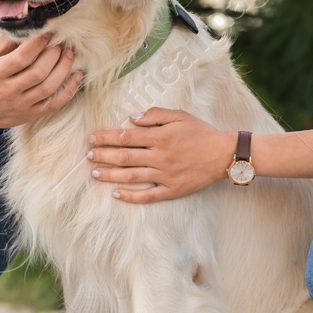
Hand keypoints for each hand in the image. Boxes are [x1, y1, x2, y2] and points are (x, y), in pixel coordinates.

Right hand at [0, 32, 82, 131]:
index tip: (47, 32)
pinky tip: (77, 76)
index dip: (38, 43)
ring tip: (70, 54)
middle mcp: (8, 91)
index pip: (21, 57)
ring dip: (64, 69)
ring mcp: (20, 105)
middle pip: (38, 72)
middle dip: (54, 54)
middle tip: (61, 42)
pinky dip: (69, 90)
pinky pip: (54, 104)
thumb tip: (28, 25)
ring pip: (48, 87)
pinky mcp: (30, 115)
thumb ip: (7, 43)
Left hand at [86, 107, 235, 203]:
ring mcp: (165, 175)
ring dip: (111, 175)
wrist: (224, 154)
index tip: (92, 138)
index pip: (126, 137)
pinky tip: (116, 194)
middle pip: (125, 156)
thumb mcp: (180, 116)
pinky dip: (131, 196)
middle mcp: (160, 157)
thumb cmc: (202, 132)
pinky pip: (148, 196)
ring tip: (95, 173)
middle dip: (103, 156)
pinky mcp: (172, 190)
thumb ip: (155, 115)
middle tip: (88, 155)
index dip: (107, 137)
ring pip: (132, 176)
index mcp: (161, 137)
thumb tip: (131, 118)